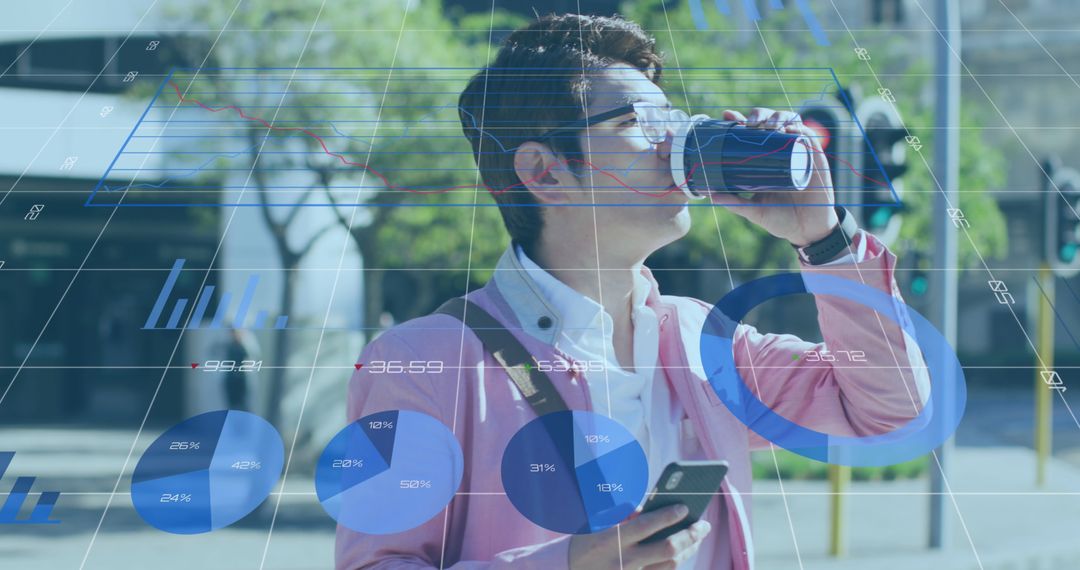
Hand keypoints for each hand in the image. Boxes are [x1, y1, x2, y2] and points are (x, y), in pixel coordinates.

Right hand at [569, 504, 711, 569]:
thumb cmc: (587, 539)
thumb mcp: (596, 521)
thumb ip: (622, 512)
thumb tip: (648, 507)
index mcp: (611, 539)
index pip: (645, 525)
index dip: (667, 516)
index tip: (684, 507)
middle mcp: (624, 560)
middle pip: (666, 549)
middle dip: (689, 536)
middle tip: (703, 524)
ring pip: (670, 565)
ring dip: (688, 549)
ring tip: (697, 536)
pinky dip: (676, 561)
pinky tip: (685, 550)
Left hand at [707, 107, 838, 246]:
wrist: (806, 231)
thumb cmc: (780, 219)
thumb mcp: (754, 210)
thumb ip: (735, 203)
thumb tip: (709, 194)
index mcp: (765, 159)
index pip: (752, 133)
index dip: (740, 120)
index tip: (728, 116)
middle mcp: (782, 151)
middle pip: (770, 121)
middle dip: (759, 115)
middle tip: (750, 124)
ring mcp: (799, 153)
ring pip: (790, 122)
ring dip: (778, 117)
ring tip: (768, 125)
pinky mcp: (816, 159)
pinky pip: (809, 137)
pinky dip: (800, 129)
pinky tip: (789, 128)